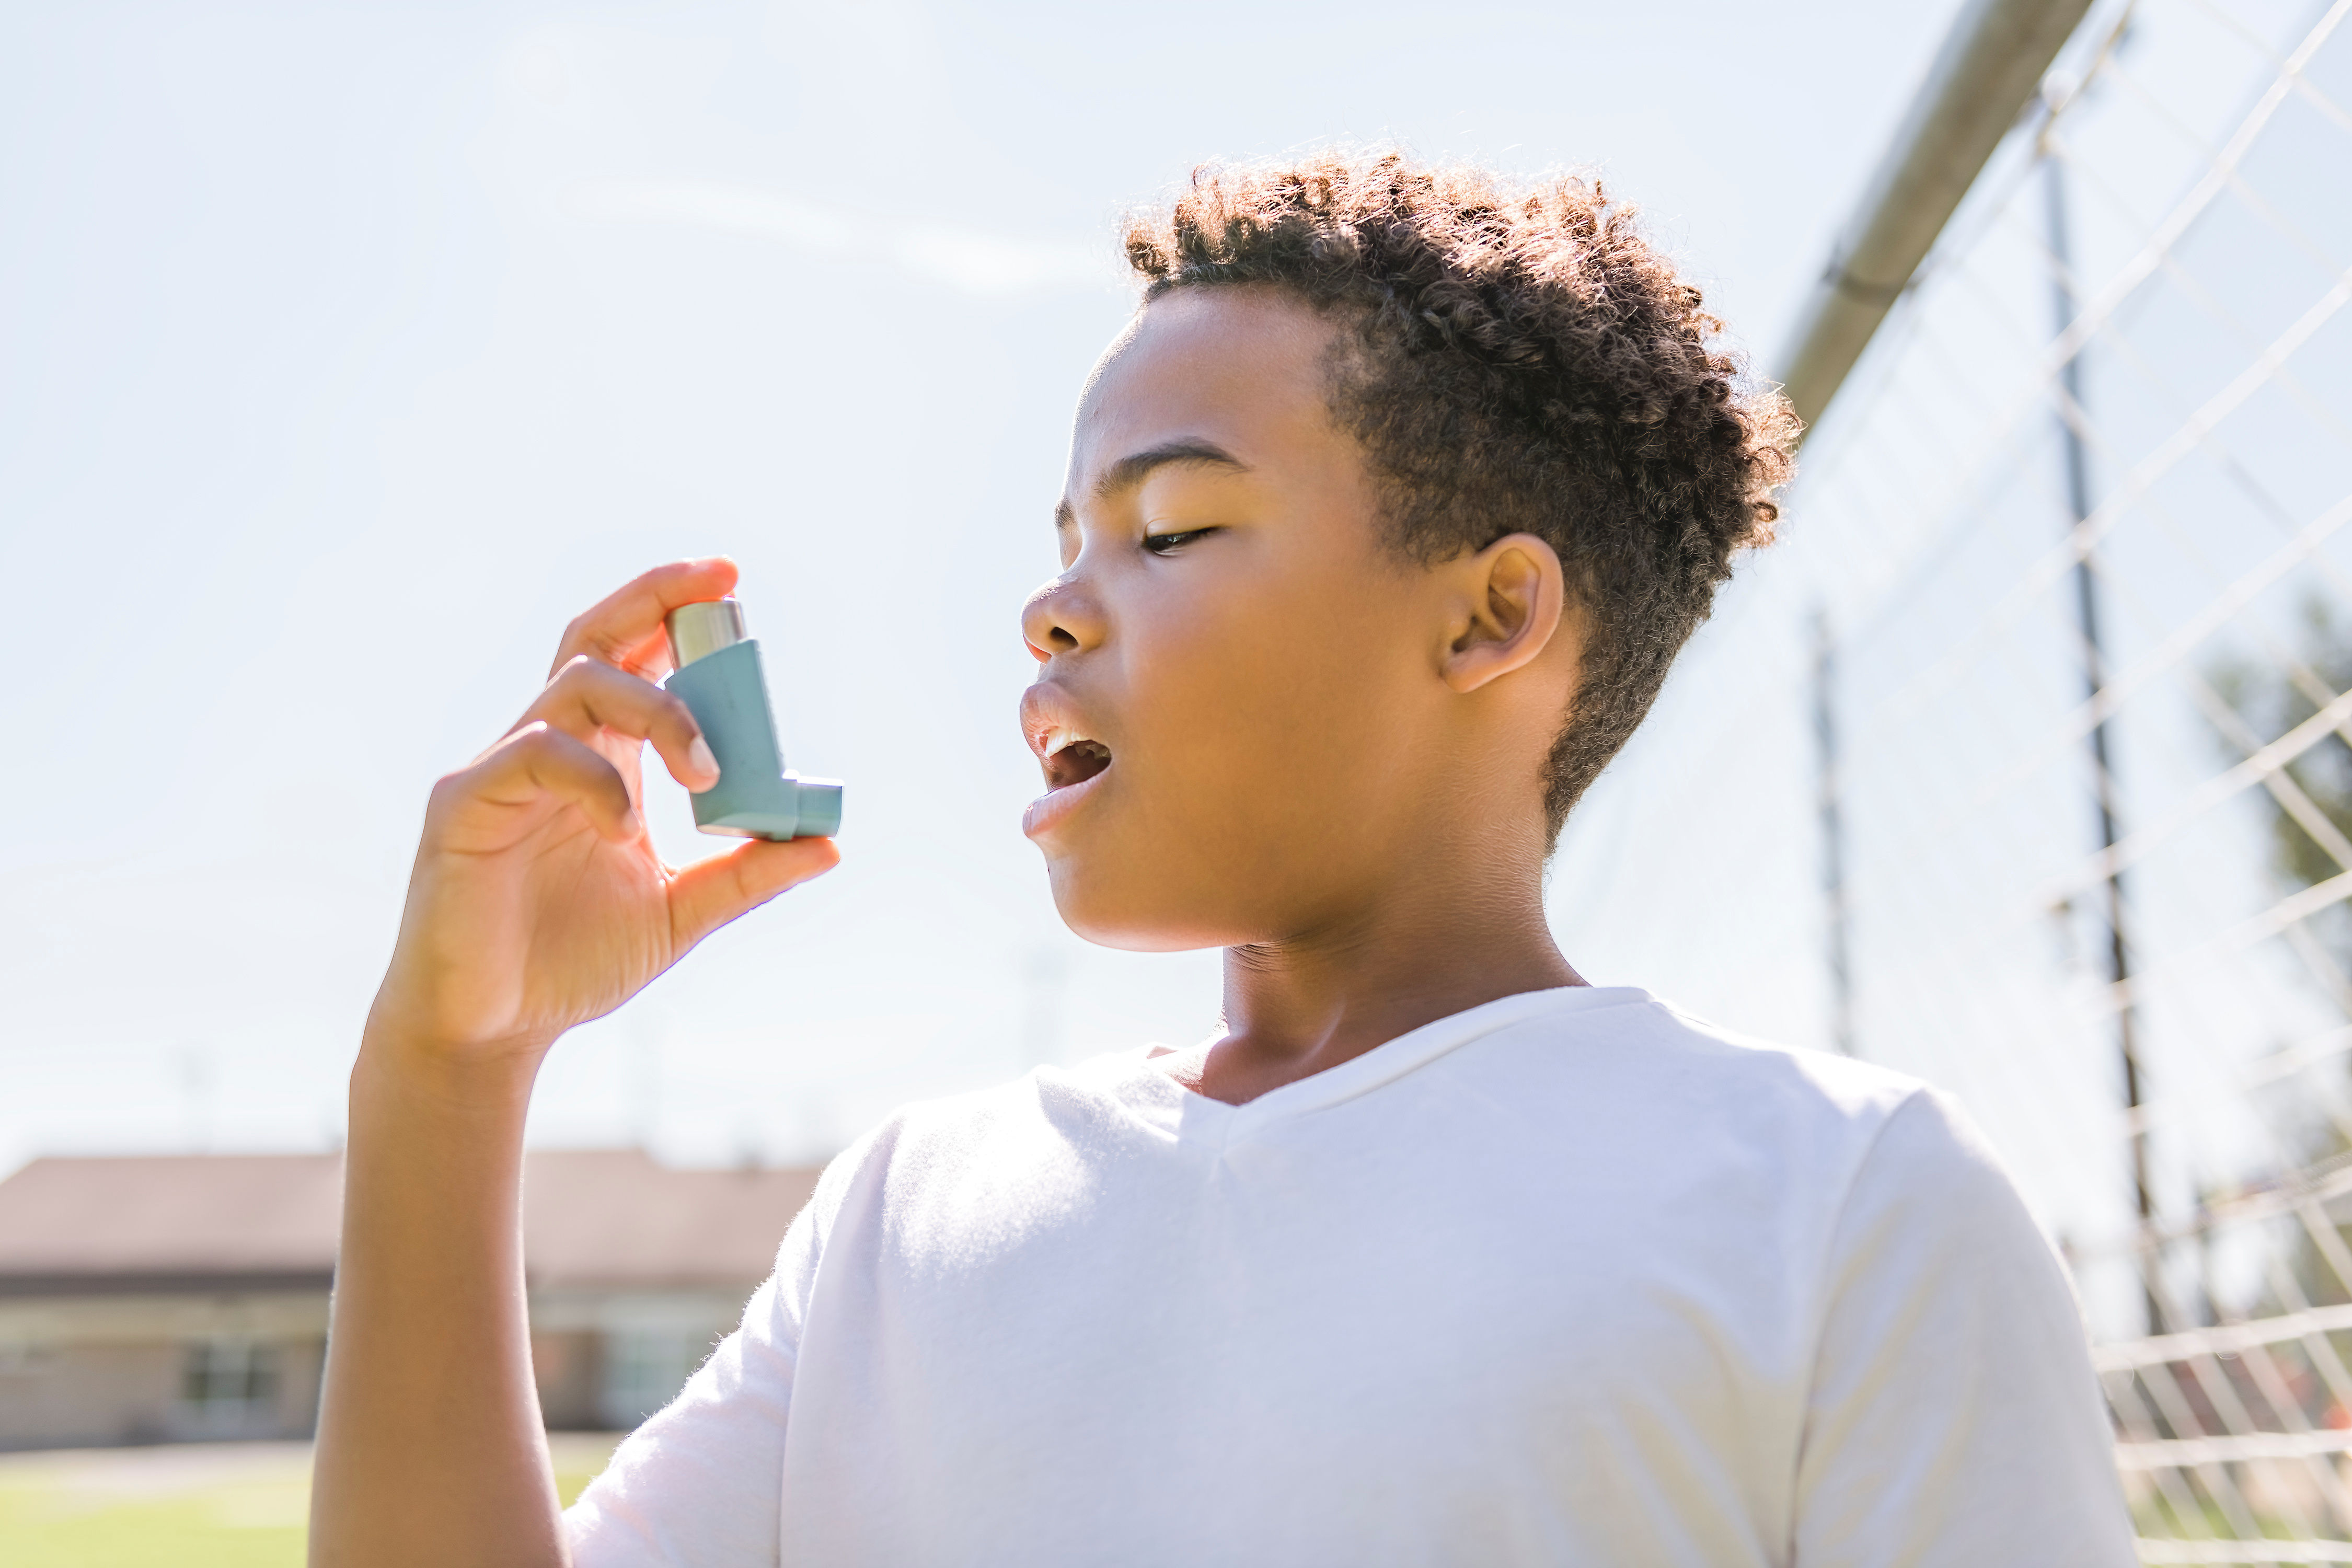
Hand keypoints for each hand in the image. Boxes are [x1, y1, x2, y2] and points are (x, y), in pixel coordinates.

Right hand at [366, 558, 838, 1066]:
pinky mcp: (462, 806)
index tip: (732, 584)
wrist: (493, 1028)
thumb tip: (828, 842)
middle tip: (722, 589)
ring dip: (655, 711)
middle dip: (655, 600)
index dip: (673, 610)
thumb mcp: (678, 914)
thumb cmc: (572, 961)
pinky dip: (594, 780)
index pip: (633, 657)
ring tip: (705, 771)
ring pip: (576, 685)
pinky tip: (627, 830)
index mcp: (600, 758)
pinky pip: (533, 755)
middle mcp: (549, 745)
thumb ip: (744, 873)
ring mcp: (501, 769)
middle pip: (595, 638)